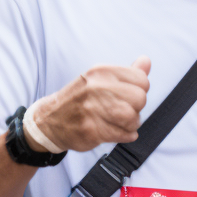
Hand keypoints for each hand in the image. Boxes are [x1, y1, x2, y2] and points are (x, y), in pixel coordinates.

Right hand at [32, 57, 150, 151]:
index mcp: (101, 72)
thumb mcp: (100, 79)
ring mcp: (93, 109)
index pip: (141, 79)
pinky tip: (115, 131)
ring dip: (131, 124)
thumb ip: (126, 72)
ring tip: (119, 122)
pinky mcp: (92, 130)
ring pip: (133, 118)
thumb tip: (146, 61)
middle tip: (123, 111)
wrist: (50, 120)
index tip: (128, 96)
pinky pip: (123, 135)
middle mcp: (97, 87)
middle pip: (140, 99)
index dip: (140, 90)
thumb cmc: (80, 99)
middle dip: (136, 108)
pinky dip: (125, 135)